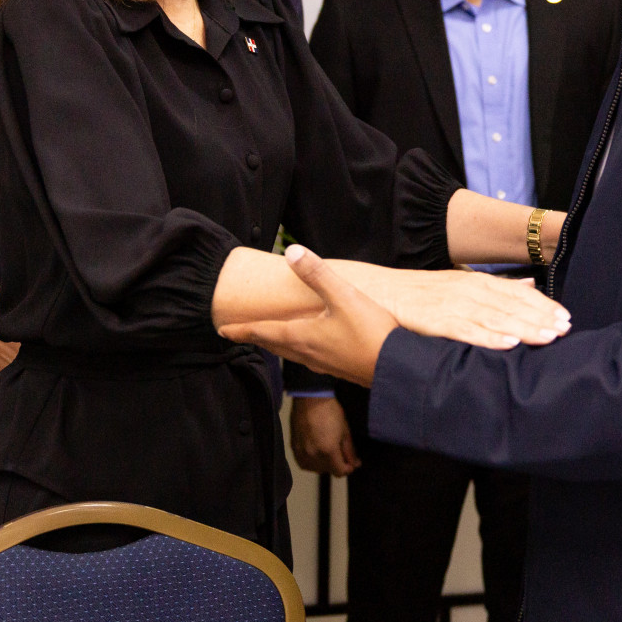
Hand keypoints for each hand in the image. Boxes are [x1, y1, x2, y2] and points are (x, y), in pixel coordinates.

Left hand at [222, 246, 400, 384]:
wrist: (397, 370)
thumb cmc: (370, 334)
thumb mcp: (343, 297)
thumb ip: (317, 274)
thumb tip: (291, 251)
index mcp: (302, 336)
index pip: (263, 332)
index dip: (242, 330)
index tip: (224, 331)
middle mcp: (308, 353)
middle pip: (274, 345)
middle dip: (256, 338)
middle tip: (240, 334)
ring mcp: (324, 364)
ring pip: (291, 354)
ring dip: (276, 346)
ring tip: (270, 339)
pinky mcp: (340, 369)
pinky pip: (309, 359)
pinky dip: (298, 351)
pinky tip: (311, 349)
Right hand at [290, 396, 358, 475]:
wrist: (310, 399)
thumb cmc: (331, 412)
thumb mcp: (345, 431)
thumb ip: (350, 451)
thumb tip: (355, 464)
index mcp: (328, 451)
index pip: (339, 472)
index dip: (347, 469)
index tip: (350, 463)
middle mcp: (313, 455)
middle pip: (328, 471)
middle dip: (336, 465)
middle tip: (340, 453)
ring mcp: (301, 452)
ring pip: (315, 469)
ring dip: (323, 465)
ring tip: (327, 453)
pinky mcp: (294, 448)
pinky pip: (303, 463)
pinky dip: (311, 462)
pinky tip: (316, 453)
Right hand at [344, 265, 569, 349]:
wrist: (379, 291)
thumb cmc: (422, 293)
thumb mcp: (462, 284)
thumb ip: (497, 286)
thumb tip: (531, 286)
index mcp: (476, 282)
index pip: (517, 294)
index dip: (543, 306)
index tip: (566, 318)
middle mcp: (468, 291)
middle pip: (511, 305)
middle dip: (540, 318)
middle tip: (565, 330)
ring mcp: (452, 305)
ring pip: (495, 318)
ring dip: (523, 328)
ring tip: (546, 338)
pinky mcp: (435, 321)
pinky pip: (466, 331)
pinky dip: (488, 337)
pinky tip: (507, 345)